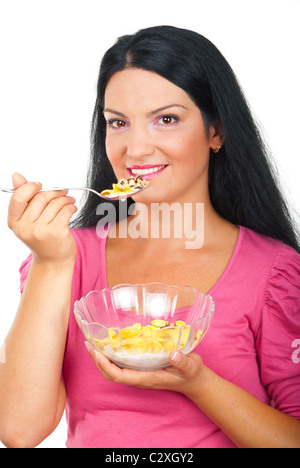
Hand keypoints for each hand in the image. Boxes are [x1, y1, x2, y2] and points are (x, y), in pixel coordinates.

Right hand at [7, 173, 77, 264]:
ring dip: (65, 198)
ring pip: (55, 203)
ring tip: (69, 200)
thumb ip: (23, 197)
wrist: (52, 259)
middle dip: (54, 192)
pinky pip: (66, 210)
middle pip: (40, 198)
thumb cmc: (41, 236)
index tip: (40, 185)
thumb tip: (16, 175)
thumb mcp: (28, 219)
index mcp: (14, 222)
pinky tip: (72, 208)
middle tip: (63, 192)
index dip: (30, 187)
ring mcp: (41, 231)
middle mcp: (25, 228)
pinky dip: (71, 206)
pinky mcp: (57, 233)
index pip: (18, 197)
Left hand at [85, 341, 205, 397]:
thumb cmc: (191, 374)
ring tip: (94, 341)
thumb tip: (174, 355)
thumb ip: (183, 362)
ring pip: (115, 368)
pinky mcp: (142, 366)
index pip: (120, 376)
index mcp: (147, 378)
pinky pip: (122, 363)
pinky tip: (111, 342)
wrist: (194, 380)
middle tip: (89, 343)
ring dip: (102, 357)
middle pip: (111, 373)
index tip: (97, 352)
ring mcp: (140, 372)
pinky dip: (112, 354)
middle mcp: (139, 376)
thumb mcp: (190, 367)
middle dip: (98, 360)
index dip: (106, 366)